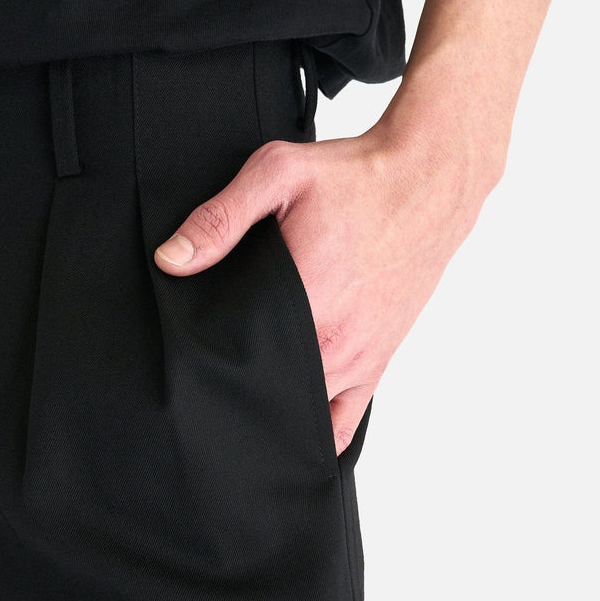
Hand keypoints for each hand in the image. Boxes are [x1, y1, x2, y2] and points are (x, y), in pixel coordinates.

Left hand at [153, 121, 495, 455]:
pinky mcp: (378, 361)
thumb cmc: (357, 179)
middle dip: (234, 384)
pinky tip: (290, 414)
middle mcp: (335, 340)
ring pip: (301, 413)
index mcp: (305, 298)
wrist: (427, 182)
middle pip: (266, 391)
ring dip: (271, 406)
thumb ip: (221, 218)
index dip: (205, 363)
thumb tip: (172, 259)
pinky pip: (343, 422)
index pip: (238, 360)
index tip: (187, 355)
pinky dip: (314, 426)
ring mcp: (359, 358)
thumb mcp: (279, 174)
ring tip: (245, 387)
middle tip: (211, 367)